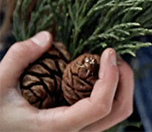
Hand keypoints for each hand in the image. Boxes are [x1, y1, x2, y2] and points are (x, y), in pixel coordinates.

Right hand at [0, 32, 133, 131]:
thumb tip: (48, 37)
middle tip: (113, 55)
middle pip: (119, 110)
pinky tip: (94, 72)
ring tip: (107, 61)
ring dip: (120, 84)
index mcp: (57, 127)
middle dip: (124, 79)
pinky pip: (105, 111)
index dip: (111, 77)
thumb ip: (19, 57)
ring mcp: (79, 131)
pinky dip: (110, 90)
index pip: (100, 106)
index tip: (108, 52)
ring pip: (116, 113)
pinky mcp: (79, 126)